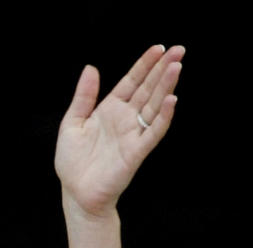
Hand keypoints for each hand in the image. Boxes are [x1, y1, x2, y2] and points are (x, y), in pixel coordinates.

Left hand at [55, 44, 183, 220]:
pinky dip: (163, 117)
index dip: (145, 65)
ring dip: (166, 87)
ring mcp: (132, 135)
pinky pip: (152, 132)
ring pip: (154, 106)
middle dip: (163, 69)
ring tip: (177, 67)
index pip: (132, 82)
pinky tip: (171, 100)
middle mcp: (125, 119)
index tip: (159, 48)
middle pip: (148, 89)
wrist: (76, 193)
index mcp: (110, 109)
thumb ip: (84, 96)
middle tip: (179, 50)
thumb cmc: (73, 162)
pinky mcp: (136, 152)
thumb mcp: (72, 122)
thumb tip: (91, 68)